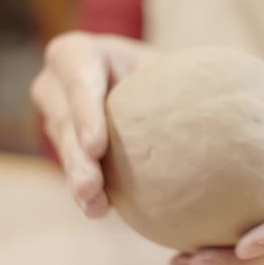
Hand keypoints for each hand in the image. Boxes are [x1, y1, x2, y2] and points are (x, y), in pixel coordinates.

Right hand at [31, 31, 158, 217]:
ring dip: (80, 179)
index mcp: (77, 54)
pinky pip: (72, 170)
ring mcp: (55, 117)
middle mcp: (56, 85)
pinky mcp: (65, 146)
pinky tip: (99, 210)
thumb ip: (173, 75)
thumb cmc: (158, 70)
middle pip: (64, 121)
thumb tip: (208, 96)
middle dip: (77, 157)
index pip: (77, 79)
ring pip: (65, 150)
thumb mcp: (162, 64)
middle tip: (92, 186)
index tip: (97, 147)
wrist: (144, 87)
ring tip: (94, 204)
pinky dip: (87, 192)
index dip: (85, 112)